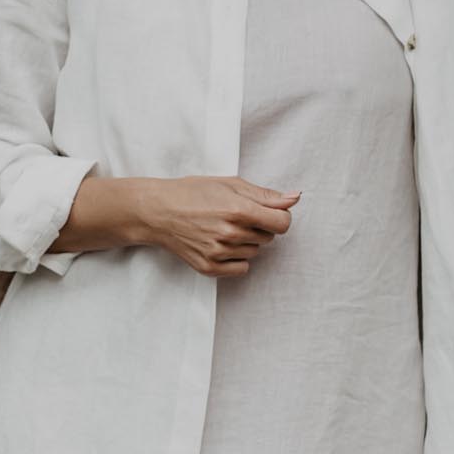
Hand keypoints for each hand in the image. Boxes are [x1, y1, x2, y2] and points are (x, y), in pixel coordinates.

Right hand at [141, 176, 298, 278]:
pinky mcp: (210, 268)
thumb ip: (265, 195)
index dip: (279, 217)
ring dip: (246, 241)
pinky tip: (220, 244)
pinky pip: (242, 268)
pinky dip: (236, 258)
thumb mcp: (230, 184)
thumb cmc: (192, 193)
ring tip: (223, 228)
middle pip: (269, 237)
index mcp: (238, 209)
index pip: (282, 224)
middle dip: (258, 226)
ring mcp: (219, 253)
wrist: (158, 211)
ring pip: (255, 252)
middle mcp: (230, 233)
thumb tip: (295, 198)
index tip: (267, 212)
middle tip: (234, 216)